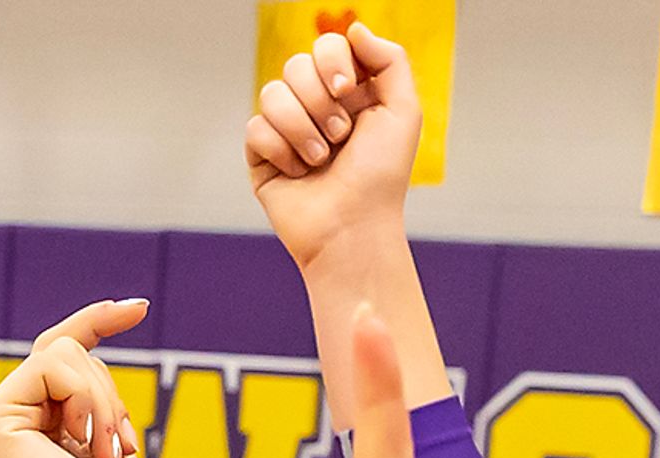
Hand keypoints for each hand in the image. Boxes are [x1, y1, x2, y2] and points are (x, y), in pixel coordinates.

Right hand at [247, 23, 421, 269]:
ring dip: (302, 128)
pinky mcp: (262, 155)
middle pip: (296, 65)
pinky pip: (256, 127)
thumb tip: (353, 27)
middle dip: (319, 101)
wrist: (352, 228)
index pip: (326, 47)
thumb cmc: (381, 177)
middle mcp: (316, 106)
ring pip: (272, 94)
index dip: (333, 62)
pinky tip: (298, 172)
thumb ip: (389, 59)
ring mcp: (286, 129)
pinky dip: (281, 150)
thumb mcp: (403, 111)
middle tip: (340, 136)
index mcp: (348, 92)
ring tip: (321, 160)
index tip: (347, 91)